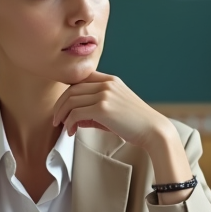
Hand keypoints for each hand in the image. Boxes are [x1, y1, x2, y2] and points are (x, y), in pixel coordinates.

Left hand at [52, 71, 172, 151]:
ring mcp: (105, 94)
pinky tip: (71, 132)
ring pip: (71, 100)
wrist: (153, 130)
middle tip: (57, 118)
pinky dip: (69, 123)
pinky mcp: (103, 108)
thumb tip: (75, 118)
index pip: (81, 79)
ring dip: (62, 115)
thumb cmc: (136, 123)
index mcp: (111, 80)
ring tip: (62, 126)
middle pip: (72, 89)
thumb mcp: (115, 110)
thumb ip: (95, 110)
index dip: (68, 92)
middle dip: (60, 105)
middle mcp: (106, 84)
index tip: (63, 105)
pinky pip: (76, 113)